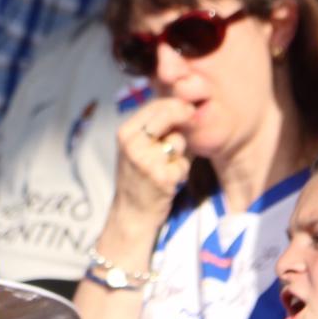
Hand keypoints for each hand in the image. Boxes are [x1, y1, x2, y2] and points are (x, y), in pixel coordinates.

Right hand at [111, 98, 193, 233]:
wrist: (131, 213)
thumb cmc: (139, 178)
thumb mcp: (138, 148)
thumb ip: (157, 129)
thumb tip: (186, 107)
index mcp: (125, 133)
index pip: (156, 105)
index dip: (176, 105)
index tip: (189, 110)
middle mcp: (132, 144)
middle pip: (168, 115)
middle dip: (184, 118)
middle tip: (191, 121)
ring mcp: (145, 161)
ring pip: (178, 140)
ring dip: (181, 153)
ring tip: (169, 165)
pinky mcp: (161, 177)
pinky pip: (183, 163)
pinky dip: (181, 171)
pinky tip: (171, 180)